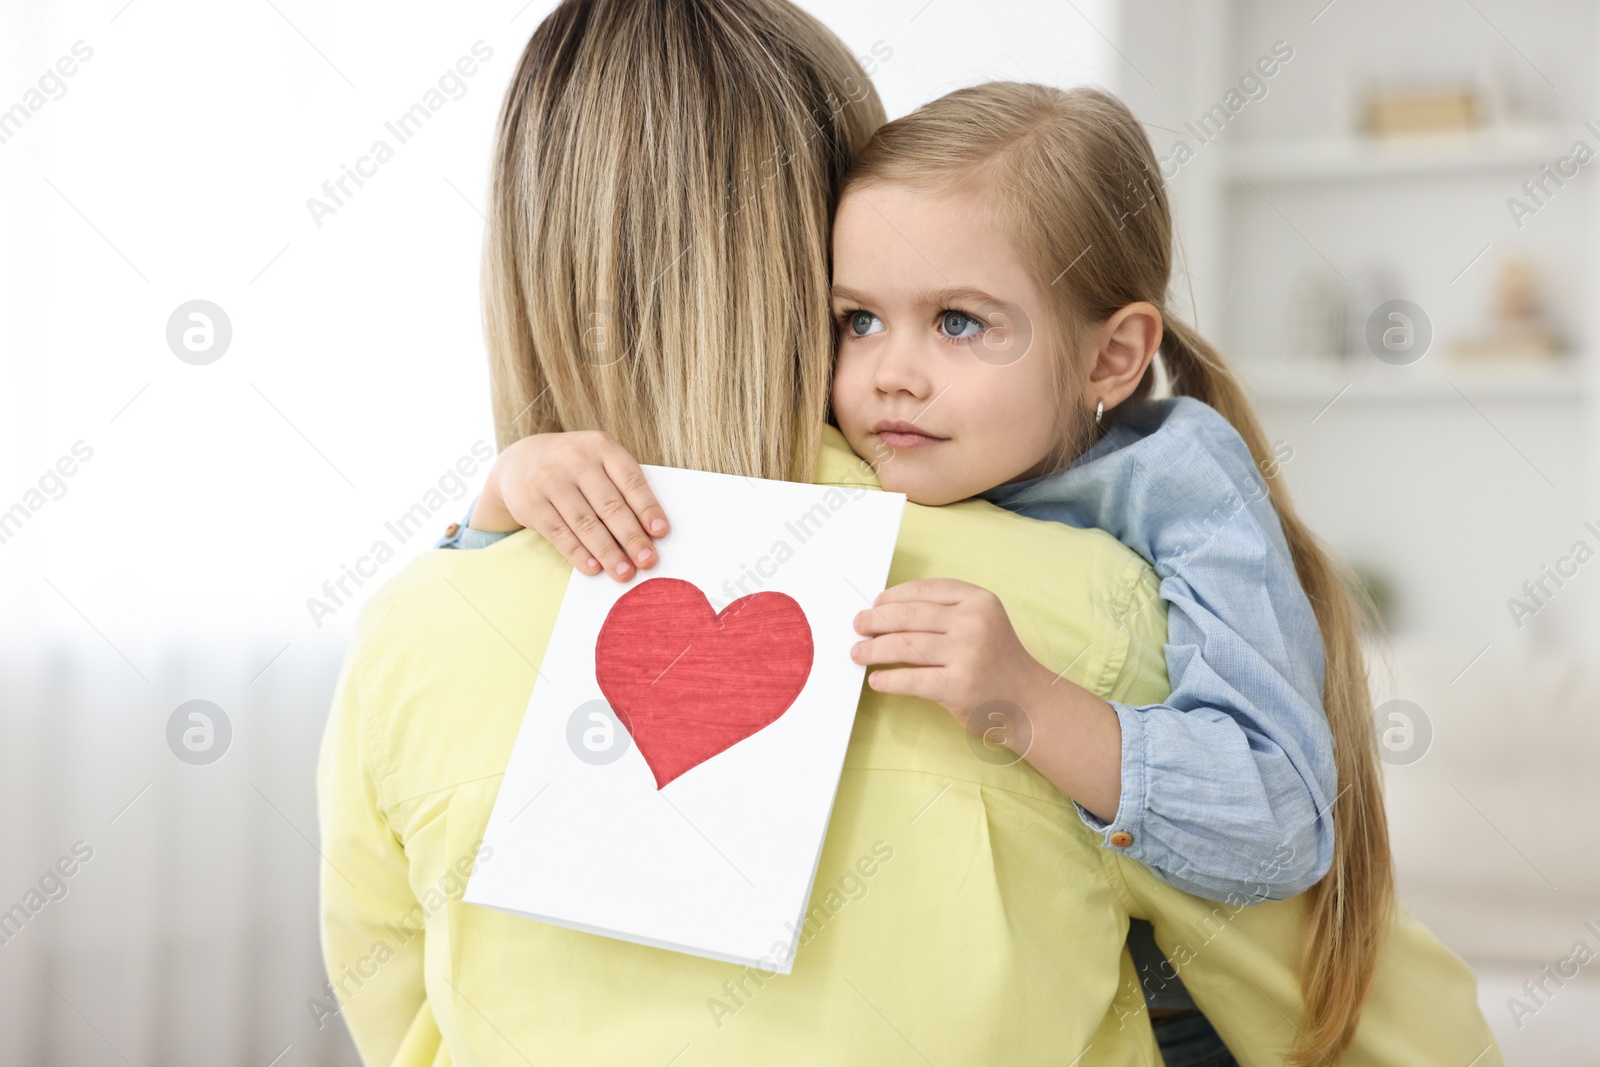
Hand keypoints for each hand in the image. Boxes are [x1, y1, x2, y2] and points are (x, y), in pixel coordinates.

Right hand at [470, 431, 668, 581]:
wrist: (520, 461)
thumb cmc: (575, 467)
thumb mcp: (598, 461)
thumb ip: (620, 487)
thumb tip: (647, 532)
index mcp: (601, 447)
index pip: (630, 479)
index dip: (647, 507)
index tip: (661, 532)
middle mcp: (575, 460)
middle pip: (609, 505)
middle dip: (631, 536)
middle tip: (647, 561)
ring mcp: (550, 481)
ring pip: (585, 523)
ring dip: (607, 552)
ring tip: (624, 572)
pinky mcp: (530, 504)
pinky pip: (559, 533)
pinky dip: (578, 553)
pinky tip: (593, 568)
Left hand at [848, 578, 1050, 725]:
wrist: (1028, 702)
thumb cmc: (997, 661)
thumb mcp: (983, 622)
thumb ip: (946, 612)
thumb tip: (887, 610)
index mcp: (979, 600)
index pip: (924, 590)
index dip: (893, 596)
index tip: (876, 604)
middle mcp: (974, 623)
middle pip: (909, 615)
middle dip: (876, 620)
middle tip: (859, 626)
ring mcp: (967, 654)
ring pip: (905, 645)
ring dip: (874, 649)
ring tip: (859, 653)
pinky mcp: (958, 686)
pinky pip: (911, 679)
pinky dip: (888, 680)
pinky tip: (877, 681)